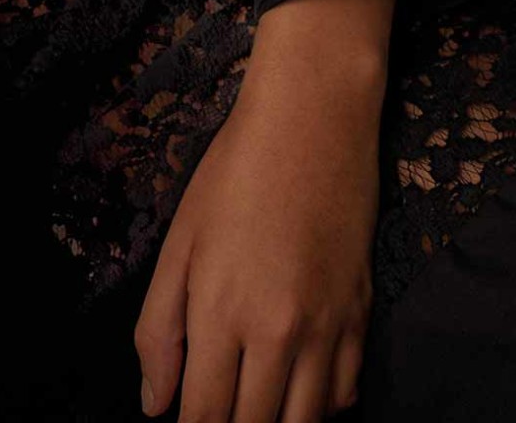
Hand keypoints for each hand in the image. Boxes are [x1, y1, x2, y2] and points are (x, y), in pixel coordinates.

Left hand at [133, 0, 392, 421]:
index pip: (205, 417)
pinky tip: (294, 390)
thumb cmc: (232, 174)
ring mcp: (327, 330)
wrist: (313, 122)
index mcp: (221, 312)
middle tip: (217, 409)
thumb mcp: (180, 243)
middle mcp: (278, 333)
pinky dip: (318, 407)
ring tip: (252, 404)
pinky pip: (344, 396)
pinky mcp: (360, 319)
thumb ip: (159, 330)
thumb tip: (155, 405)